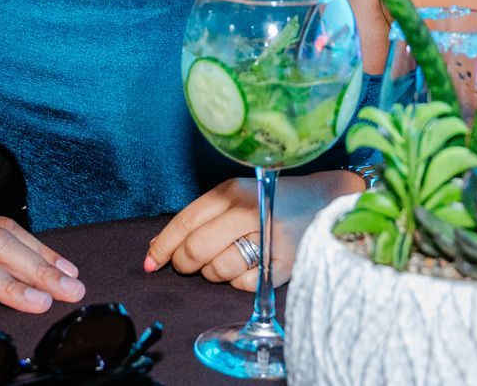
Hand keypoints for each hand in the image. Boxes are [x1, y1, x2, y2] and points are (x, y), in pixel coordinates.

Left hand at [143, 170, 359, 290]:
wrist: (326, 202)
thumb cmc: (271, 201)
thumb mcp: (235, 196)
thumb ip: (200, 218)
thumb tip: (158, 247)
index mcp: (231, 191)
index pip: (185, 222)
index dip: (163, 246)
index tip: (150, 263)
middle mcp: (249, 212)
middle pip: (196, 250)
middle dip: (184, 263)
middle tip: (189, 265)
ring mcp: (269, 238)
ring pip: (218, 270)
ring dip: (215, 273)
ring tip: (230, 259)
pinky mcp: (286, 264)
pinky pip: (244, 285)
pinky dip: (240, 282)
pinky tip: (252, 266)